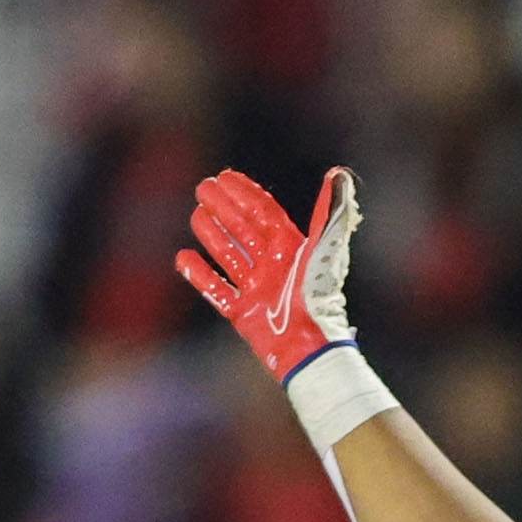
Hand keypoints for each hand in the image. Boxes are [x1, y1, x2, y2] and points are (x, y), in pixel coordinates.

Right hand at [177, 165, 360, 380]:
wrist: (309, 346)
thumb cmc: (319, 297)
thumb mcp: (326, 249)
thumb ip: (329, 213)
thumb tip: (338, 174)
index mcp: (292, 250)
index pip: (264, 213)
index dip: (245, 193)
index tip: (226, 176)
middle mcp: (274, 267)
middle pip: (243, 230)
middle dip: (224, 208)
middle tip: (203, 188)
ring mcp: (258, 291)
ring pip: (229, 256)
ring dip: (212, 234)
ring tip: (196, 214)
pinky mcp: (244, 315)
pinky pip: (217, 291)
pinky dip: (199, 275)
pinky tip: (183, 256)